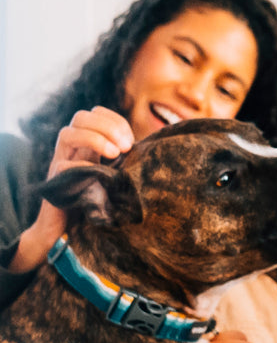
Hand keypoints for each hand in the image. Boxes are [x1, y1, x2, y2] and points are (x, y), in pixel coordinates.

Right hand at [10, 107, 134, 272]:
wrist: (69, 229)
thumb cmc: (97, 201)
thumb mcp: (115, 175)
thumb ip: (126, 161)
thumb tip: (156, 151)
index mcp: (87, 144)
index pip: (95, 113)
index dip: (114, 120)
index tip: (132, 140)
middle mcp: (72, 149)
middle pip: (80, 116)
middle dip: (107, 126)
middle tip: (126, 147)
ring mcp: (60, 162)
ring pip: (67, 133)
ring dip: (95, 139)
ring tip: (116, 154)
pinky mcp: (55, 181)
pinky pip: (63, 165)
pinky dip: (82, 166)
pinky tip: (98, 174)